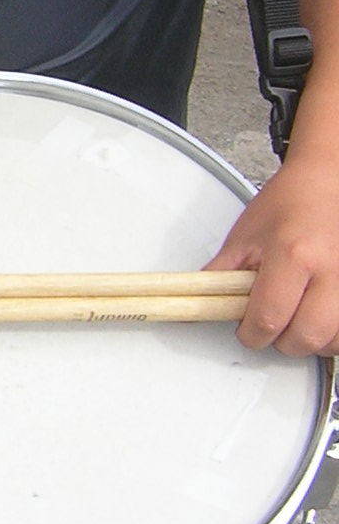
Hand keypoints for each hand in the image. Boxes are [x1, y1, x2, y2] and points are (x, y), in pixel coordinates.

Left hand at [207, 151, 338, 354]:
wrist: (328, 181)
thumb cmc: (291, 202)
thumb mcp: (245, 236)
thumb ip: (222, 274)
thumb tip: (199, 302)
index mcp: (293, 255)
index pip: (268, 318)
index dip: (251, 334)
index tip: (246, 331)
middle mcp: (331, 270)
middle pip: (306, 338)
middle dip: (282, 342)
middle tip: (272, 327)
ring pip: (334, 342)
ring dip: (312, 342)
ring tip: (297, 319)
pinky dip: (334, 334)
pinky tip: (319, 318)